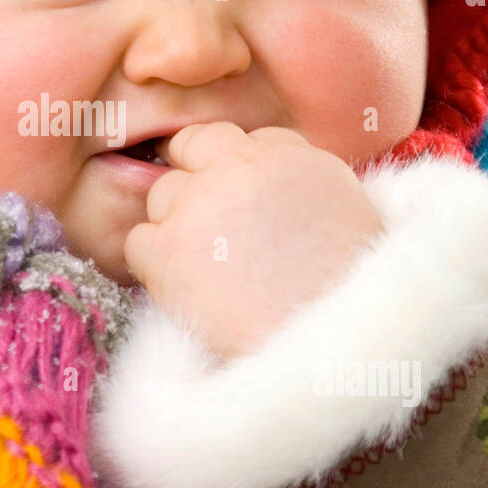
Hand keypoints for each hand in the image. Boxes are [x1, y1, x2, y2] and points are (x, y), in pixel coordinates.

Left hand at [123, 123, 384, 360]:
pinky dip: (154, 265)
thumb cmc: (349, 294)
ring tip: (210, 269)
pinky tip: (185, 289)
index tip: (246, 203)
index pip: (245, 140)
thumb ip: (300, 185)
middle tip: (214, 228)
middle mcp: (240, 166)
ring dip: (177, 225)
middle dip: (199, 180)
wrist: (334, 346)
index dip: (241, 172)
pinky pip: (138, 242)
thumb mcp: (347, 212)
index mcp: (291, 154)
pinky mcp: (167, 248)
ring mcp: (198, 204)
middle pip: (196, 148)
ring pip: (162, 193)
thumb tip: (267, 191)